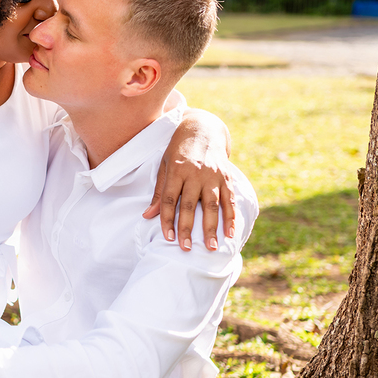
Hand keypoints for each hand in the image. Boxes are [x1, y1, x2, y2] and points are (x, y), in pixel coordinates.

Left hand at [143, 115, 235, 250]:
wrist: (202, 129)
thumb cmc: (178, 150)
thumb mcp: (164, 165)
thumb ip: (159, 192)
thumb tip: (147, 216)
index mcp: (176, 170)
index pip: (169, 199)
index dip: (167, 220)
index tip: (168, 238)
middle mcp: (195, 173)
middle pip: (190, 205)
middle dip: (187, 229)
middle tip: (186, 248)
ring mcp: (213, 175)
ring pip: (212, 205)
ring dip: (211, 228)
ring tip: (211, 247)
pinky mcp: (226, 177)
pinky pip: (229, 200)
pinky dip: (230, 217)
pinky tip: (229, 233)